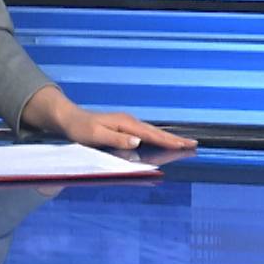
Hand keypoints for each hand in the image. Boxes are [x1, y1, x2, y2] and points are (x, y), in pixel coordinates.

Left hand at [54, 107, 194, 151]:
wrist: (69, 119)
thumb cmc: (80, 129)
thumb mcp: (96, 136)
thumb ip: (117, 139)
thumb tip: (138, 141)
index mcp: (125, 123)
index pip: (151, 134)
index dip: (168, 140)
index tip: (185, 145)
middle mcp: (129, 122)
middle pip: (156, 132)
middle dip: (175, 138)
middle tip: (193, 144)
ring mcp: (127, 124)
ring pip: (153, 132)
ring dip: (169, 138)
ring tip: (184, 143)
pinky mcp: (125, 128)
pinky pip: (146, 133)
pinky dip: (158, 137)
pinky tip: (162, 141)